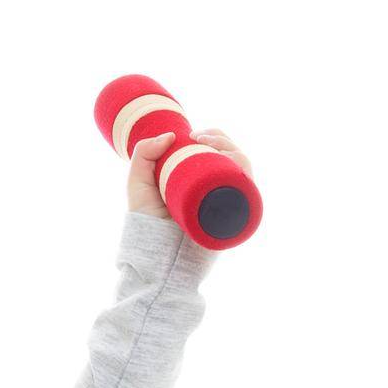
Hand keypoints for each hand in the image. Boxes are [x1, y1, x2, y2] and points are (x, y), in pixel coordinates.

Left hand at [127, 128, 252, 221]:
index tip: (193, 135)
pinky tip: (231, 168)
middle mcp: (217, 192)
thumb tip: (171, 135)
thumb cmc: (146, 222)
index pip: (220, 154)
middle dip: (224, 140)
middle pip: (235, 159)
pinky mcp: (233, 221)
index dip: (214, 137)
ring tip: (213, 149)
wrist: (151, 253)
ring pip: (244, 172)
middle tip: (199, 138)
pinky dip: (243, 177)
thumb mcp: (138, 184)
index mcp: (202, 182)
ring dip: (235, 154)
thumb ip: (143, 154)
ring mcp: (227, 206)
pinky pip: (248, 195)